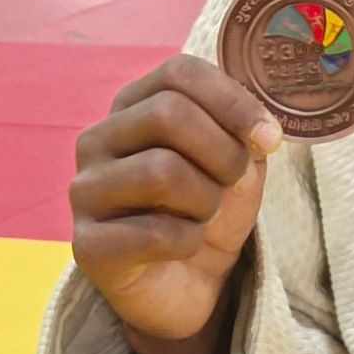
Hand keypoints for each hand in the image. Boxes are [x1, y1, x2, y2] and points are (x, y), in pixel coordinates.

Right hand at [71, 54, 283, 343]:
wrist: (190, 281)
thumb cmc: (208, 205)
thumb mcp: (237, 159)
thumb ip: (243, 132)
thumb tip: (260, 131)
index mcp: (133, 105)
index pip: (177, 73)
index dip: (231, 99)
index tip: (268, 136)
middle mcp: (98, 139)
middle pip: (168, 113)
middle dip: (222, 152)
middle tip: (233, 182)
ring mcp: (84, 190)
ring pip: (160, 170)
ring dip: (206, 199)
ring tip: (204, 214)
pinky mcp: (85, 244)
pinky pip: (154, 232)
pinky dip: (188, 240)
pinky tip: (182, 246)